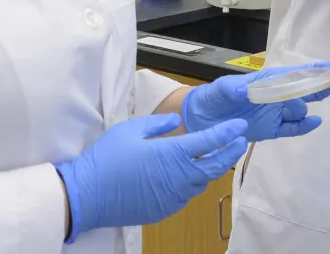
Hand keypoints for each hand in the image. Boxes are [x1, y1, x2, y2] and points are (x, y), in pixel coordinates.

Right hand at [55, 114, 247, 239]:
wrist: (88, 196)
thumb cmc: (108, 158)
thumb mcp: (131, 129)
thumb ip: (159, 124)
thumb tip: (177, 121)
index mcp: (173, 153)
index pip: (210, 141)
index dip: (228, 132)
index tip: (240, 126)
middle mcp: (180, 177)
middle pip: (215, 165)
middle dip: (231, 152)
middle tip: (241, 141)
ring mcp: (174, 196)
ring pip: (203, 181)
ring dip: (213, 168)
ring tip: (218, 156)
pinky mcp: (165, 209)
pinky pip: (187, 194)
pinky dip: (194, 182)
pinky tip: (190, 174)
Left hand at [182, 63, 329, 142]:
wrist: (199, 120)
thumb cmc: (211, 97)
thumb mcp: (220, 89)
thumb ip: (233, 88)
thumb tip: (246, 91)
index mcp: (263, 81)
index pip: (290, 74)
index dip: (309, 71)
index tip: (328, 67)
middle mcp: (272, 96)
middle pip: (301, 90)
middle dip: (317, 85)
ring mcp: (273, 113)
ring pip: (298, 109)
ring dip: (303, 107)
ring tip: (297, 108)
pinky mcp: (270, 130)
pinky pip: (291, 129)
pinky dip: (304, 126)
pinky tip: (315, 122)